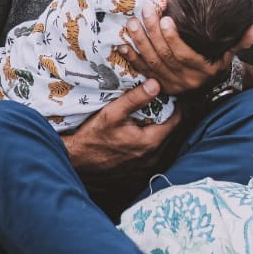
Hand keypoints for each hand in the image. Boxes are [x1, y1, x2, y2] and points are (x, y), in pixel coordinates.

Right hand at [63, 79, 180, 177]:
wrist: (76, 160)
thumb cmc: (92, 137)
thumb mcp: (113, 112)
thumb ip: (136, 98)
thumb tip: (156, 84)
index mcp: (151, 142)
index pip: (176, 120)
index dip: (176, 105)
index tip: (171, 95)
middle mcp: (152, 156)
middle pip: (170, 131)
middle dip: (166, 116)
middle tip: (160, 101)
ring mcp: (146, 165)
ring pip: (161, 142)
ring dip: (158, 128)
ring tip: (149, 114)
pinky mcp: (138, 169)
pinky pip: (151, 151)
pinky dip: (149, 139)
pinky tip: (138, 130)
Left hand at [119, 2, 252, 95]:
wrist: (208, 90)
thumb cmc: (217, 64)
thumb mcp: (231, 53)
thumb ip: (243, 40)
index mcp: (200, 70)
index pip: (184, 54)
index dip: (173, 38)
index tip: (166, 18)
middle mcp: (183, 79)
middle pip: (164, 55)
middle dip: (152, 32)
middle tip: (146, 10)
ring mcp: (167, 83)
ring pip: (150, 62)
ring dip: (139, 42)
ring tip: (133, 22)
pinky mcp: (155, 85)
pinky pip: (140, 72)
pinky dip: (130, 58)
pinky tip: (121, 45)